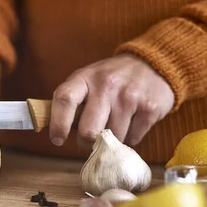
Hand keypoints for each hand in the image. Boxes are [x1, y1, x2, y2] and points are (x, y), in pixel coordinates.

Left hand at [50, 54, 173, 148]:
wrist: (153, 64)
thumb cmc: (113, 77)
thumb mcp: (88, 78)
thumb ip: (72, 100)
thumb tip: (54, 129)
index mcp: (85, 77)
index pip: (64, 99)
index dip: (58, 123)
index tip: (57, 139)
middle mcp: (106, 85)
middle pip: (88, 130)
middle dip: (86, 142)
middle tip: (89, 141)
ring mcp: (129, 97)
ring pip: (112, 139)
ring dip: (111, 141)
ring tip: (114, 125)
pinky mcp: (149, 109)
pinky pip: (133, 139)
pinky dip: (130, 137)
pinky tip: (131, 123)